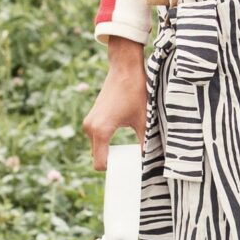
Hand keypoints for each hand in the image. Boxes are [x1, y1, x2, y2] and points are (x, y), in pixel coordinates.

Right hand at [83, 37, 147, 168]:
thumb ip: (145, 143)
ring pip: (97, 148)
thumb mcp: (143, 120)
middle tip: (129, 163)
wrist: (124, 69)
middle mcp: (90, 128)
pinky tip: (120, 140)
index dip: (113, 170)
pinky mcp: (91, 118)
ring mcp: (89, 122)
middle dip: (112, 162)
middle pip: (98, 157)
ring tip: (126, 150)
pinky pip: (97, 138)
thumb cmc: (135, 92)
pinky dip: (106, 142)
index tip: (126, 171)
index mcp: (101, 131)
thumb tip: (151, 160)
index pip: (101, 164)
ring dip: (109, 151)